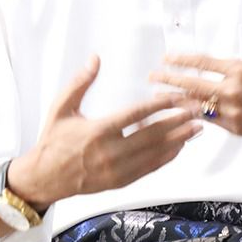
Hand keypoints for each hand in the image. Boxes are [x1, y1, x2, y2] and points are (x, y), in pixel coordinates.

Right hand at [7, 55, 200, 209]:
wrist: (45, 177)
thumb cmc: (53, 140)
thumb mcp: (60, 107)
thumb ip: (79, 83)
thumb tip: (94, 59)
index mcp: (97, 131)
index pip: (135, 115)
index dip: (159, 105)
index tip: (176, 97)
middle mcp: (110, 153)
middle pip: (152, 135)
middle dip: (177, 122)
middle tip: (197, 111)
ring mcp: (117, 170)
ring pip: (155, 154)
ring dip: (178, 140)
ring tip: (196, 128)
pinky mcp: (120, 182)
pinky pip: (149, 169)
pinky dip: (166, 158)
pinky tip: (179, 147)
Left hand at [149, 3, 241, 142]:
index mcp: (241, 69)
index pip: (202, 63)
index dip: (181, 60)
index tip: (166, 57)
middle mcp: (234, 90)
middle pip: (192, 84)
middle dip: (169, 80)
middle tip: (151, 76)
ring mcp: (234, 111)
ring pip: (197, 105)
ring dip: (177, 100)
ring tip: (159, 97)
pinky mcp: (237, 128)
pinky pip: (210, 120)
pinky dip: (195, 115)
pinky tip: (183, 112)